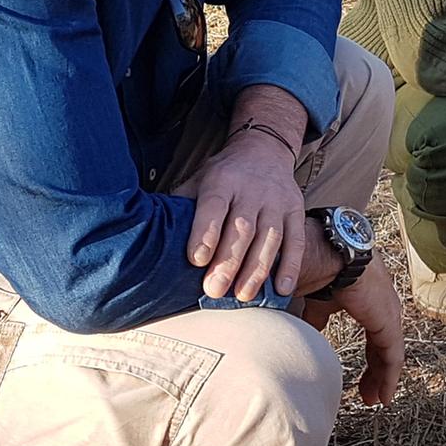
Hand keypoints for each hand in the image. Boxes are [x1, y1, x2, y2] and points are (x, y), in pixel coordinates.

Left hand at [182, 111, 306, 302]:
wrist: (264, 150)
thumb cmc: (223, 175)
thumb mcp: (198, 181)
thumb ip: (181, 207)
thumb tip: (150, 238)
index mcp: (222, 181)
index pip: (213, 206)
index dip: (205, 233)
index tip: (195, 260)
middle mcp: (252, 189)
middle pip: (242, 228)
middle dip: (228, 262)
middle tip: (214, 290)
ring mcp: (277, 201)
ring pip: (269, 238)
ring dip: (257, 269)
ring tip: (243, 295)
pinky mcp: (296, 210)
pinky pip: (296, 240)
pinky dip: (291, 266)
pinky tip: (282, 288)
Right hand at [311, 258, 403, 405]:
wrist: (322, 254)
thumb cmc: (315, 266)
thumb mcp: (315, 300)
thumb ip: (315, 318)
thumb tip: (305, 336)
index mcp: (365, 296)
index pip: (372, 331)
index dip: (367, 355)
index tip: (361, 374)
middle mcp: (381, 303)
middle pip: (381, 343)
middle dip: (375, 370)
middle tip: (368, 392)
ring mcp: (387, 311)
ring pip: (389, 353)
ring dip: (381, 378)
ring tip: (376, 399)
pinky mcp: (388, 321)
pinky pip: (392, 356)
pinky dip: (389, 377)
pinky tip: (384, 396)